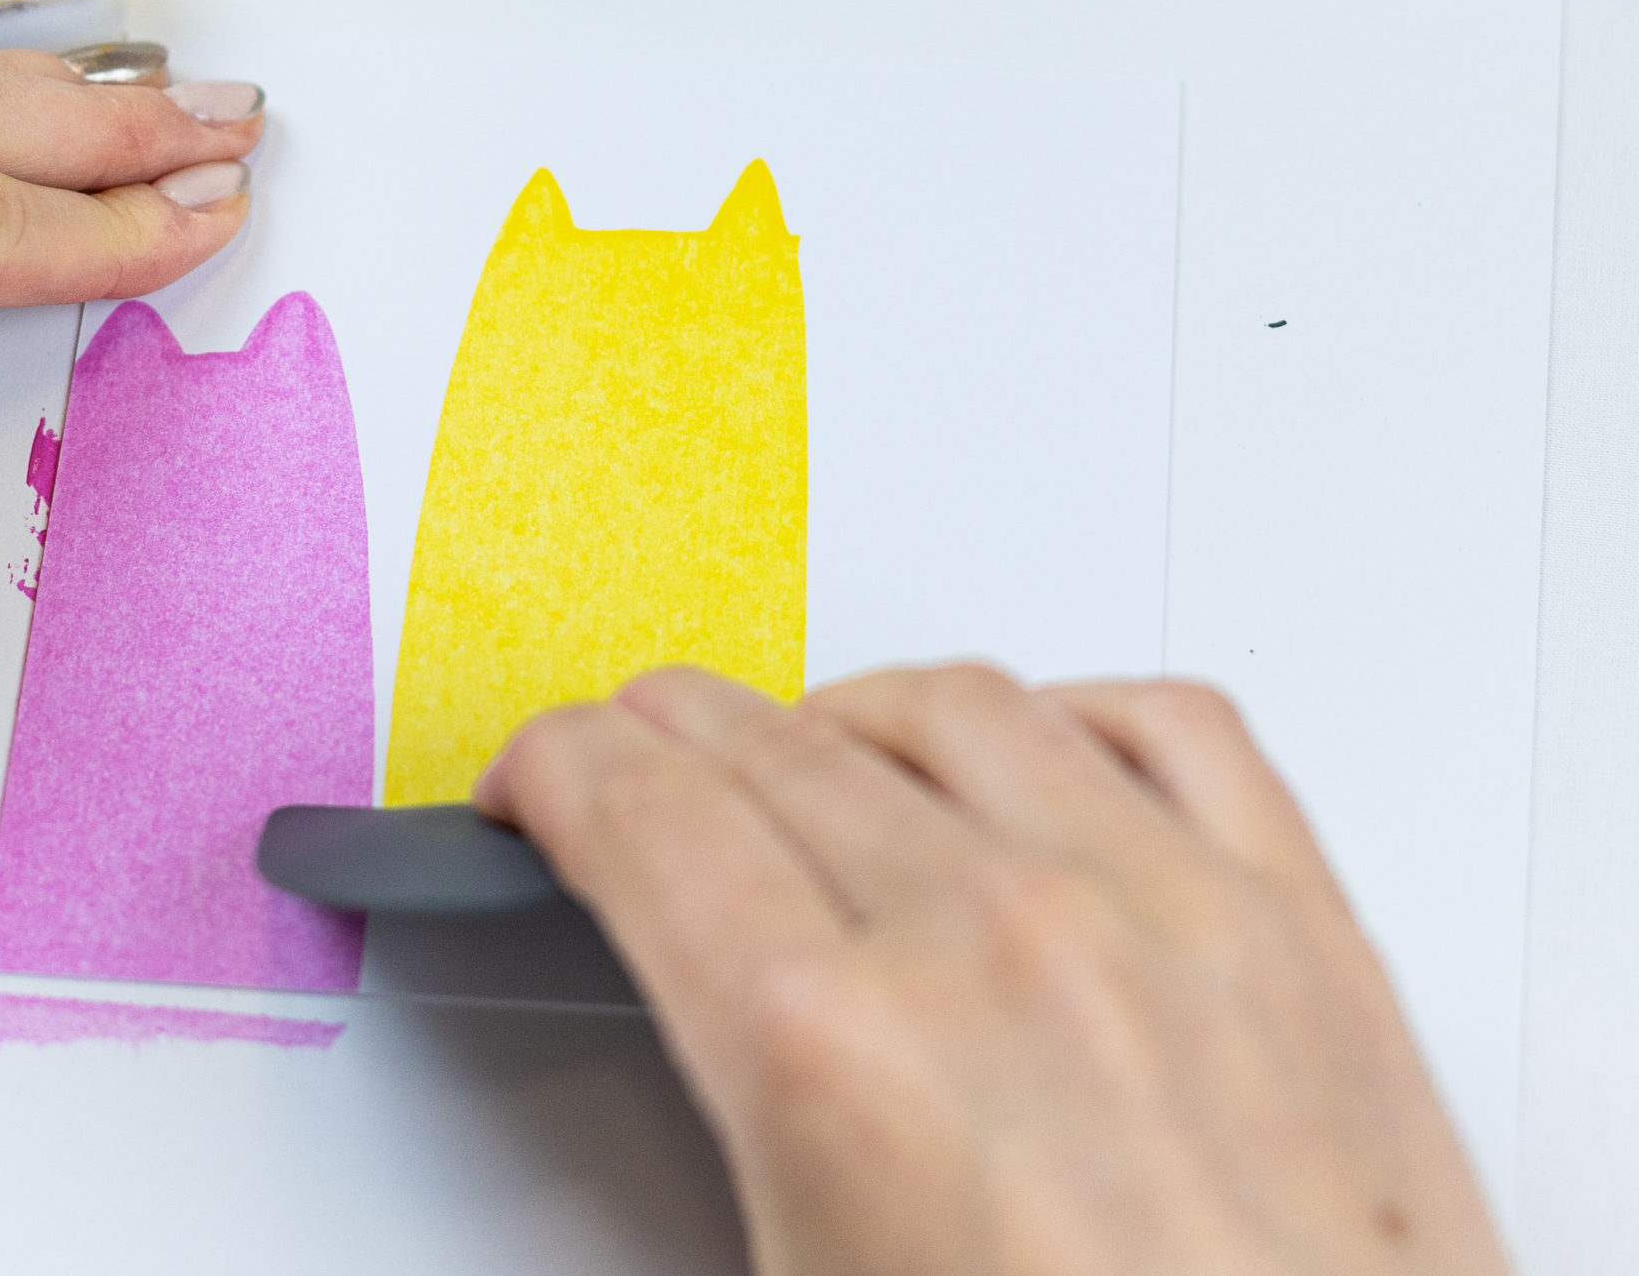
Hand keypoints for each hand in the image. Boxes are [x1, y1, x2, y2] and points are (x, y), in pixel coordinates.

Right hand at [478, 665, 1508, 1275]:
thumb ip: (704, 1139)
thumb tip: (685, 1040)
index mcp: (833, 1049)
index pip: (640, 811)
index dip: (559, 773)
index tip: (543, 783)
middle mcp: (993, 944)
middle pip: (767, 742)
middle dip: (663, 739)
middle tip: (634, 769)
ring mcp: (1160, 915)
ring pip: (949, 704)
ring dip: (842, 716)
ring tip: (809, 758)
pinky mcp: (1301, 932)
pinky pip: (1165, 725)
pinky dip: (1066, 714)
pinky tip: (1030, 752)